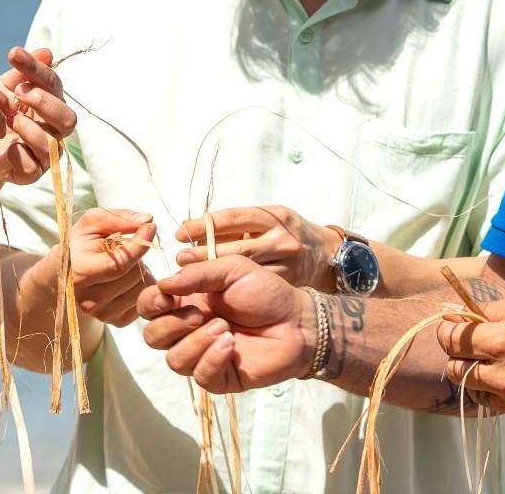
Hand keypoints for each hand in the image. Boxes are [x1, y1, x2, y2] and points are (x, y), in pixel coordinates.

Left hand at [0, 46, 78, 186]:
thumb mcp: (5, 88)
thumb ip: (23, 72)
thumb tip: (47, 51)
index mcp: (51, 104)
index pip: (53, 85)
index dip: (36, 68)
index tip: (13, 53)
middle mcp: (54, 129)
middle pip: (68, 119)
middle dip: (46, 103)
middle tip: (21, 92)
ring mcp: (45, 153)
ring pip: (52, 143)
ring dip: (31, 129)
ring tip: (12, 120)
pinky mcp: (31, 173)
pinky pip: (33, 166)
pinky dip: (19, 153)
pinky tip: (6, 145)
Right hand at [45, 208, 157, 326]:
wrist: (65, 275)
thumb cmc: (80, 245)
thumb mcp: (92, 222)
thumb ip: (118, 218)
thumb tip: (147, 220)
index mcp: (80, 273)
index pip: (120, 263)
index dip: (140, 244)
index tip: (150, 228)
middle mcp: (90, 300)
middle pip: (134, 276)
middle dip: (137, 258)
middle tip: (123, 250)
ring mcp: (103, 314)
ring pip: (143, 289)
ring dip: (141, 272)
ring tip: (123, 265)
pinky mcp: (116, 321)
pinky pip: (145, 301)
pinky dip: (142, 287)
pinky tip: (127, 279)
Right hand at [138, 254, 314, 392]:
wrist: (297, 321)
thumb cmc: (265, 292)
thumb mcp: (232, 269)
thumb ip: (197, 273)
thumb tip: (165, 284)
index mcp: (186, 301)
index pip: (148, 307)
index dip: (150, 303)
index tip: (166, 296)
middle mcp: (188, 330)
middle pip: (153, 337)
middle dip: (171, 325)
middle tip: (200, 314)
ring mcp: (202, 355)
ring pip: (173, 361)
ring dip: (195, 342)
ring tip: (225, 328)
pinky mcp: (219, 377)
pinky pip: (199, 376)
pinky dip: (212, 359)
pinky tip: (231, 345)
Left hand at [173, 205, 339, 288]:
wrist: (323, 256)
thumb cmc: (286, 235)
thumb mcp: (266, 222)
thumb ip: (236, 228)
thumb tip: (196, 234)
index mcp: (273, 216)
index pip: (231, 219)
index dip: (203, 226)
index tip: (181, 232)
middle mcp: (281, 238)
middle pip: (236, 247)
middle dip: (204, 253)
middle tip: (180, 259)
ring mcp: (287, 262)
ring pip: (244, 268)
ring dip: (214, 271)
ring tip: (191, 274)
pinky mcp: (288, 282)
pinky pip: (255, 285)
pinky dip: (233, 286)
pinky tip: (215, 288)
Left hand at [437, 291, 504, 420]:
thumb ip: (487, 311)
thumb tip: (453, 314)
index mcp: (503, 342)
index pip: (452, 341)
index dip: (446, 332)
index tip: (452, 328)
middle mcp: (504, 375)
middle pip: (455, 370)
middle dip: (457, 356)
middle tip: (472, 346)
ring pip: (472, 391)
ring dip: (475, 376)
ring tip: (494, 362)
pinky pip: (494, 403)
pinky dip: (495, 390)